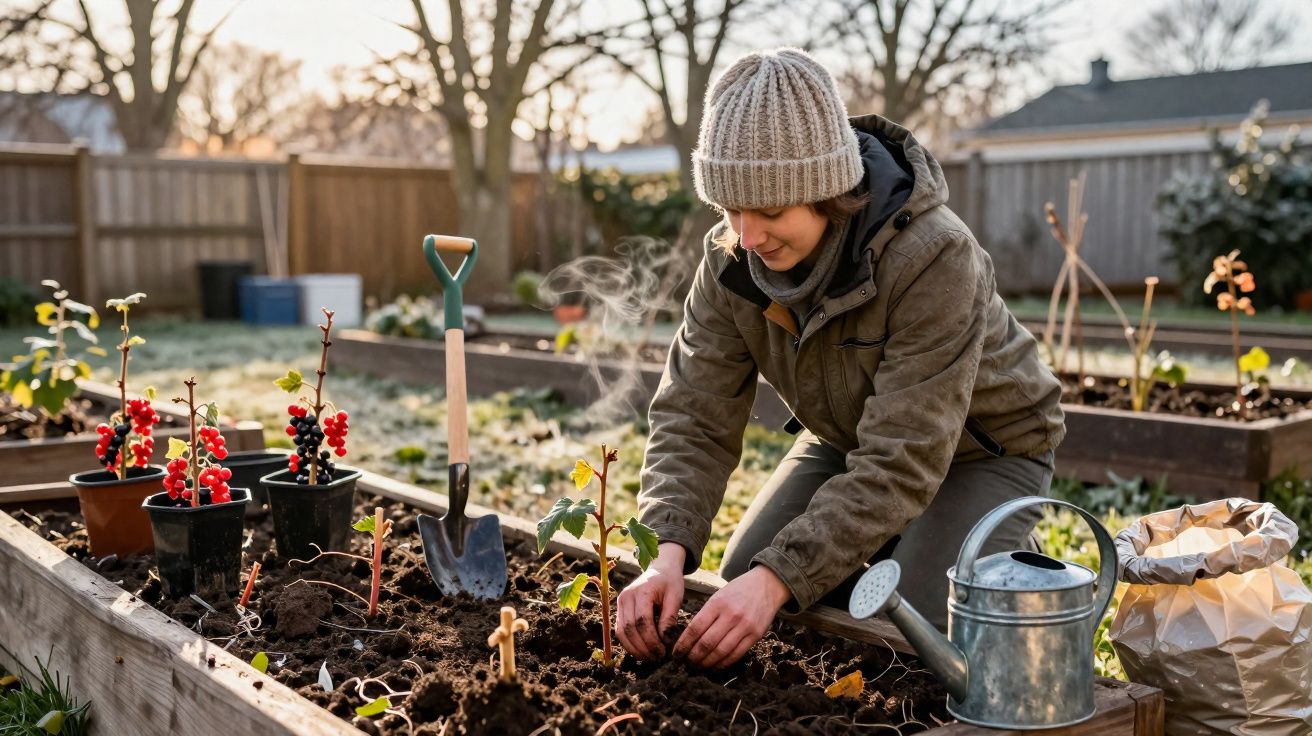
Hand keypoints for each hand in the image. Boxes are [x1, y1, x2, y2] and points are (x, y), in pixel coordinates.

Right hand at [616, 542, 686, 659]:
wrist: (660, 568)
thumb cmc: (670, 582)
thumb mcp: (675, 596)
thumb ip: (670, 617)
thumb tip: (666, 640)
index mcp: (641, 591)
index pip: (642, 621)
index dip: (651, 639)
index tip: (663, 651)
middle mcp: (626, 596)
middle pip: (630, 628)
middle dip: (643, 647)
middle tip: (657, 657)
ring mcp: (620, 602)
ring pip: (621, 632)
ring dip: (634, 648)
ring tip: (650, 657)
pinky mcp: (619, 608)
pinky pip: (619, 630)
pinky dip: (629, 643)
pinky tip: (641, 651)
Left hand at [674, 565, 790, 668]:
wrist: (766, 585)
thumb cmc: (737, 591)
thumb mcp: (718, 596)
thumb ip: (706, 615)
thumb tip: (688, 638)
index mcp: (717, 603)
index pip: (695, 628)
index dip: (683, 644)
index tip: (676, 653)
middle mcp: (731, 615)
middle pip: (706, 643)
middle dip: (693, 657)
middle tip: (686, 663)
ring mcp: (745, 626)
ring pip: (721, 651)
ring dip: (707, 662)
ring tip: (698, 667)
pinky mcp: (756, 635)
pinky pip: (736, 654)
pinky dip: (724, 663)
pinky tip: (715, 666)